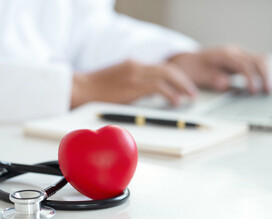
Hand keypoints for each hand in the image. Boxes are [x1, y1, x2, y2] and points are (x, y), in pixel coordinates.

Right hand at [71, 60, 197, 107]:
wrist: (80, 88)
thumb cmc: (95, 89)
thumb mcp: (117, 81)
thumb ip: (133, 84)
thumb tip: (147, 94)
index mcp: (133, 64)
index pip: (161, 67)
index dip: (176, 76)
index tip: (183, 86)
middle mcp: (136, 66)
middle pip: (168, 68)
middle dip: (183, 80)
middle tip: (192, 92)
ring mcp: (135, 74)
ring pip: (167, 74)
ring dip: (182, 85)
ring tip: (189, 96)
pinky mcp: (133, 86)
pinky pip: (158, 87)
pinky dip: (170, 93)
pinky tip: (175, 101)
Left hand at [169, 45, 269, 93]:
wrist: (186, 59)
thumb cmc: (190, 68)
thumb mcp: (197, 75)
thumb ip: (211, 78)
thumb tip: (226, 83)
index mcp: (223, 55)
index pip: (243, 64)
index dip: (251, 78)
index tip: (253, 91)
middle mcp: (233, 51)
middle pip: (257, 59)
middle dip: (264, 75)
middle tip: (267, 91)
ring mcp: (238, 54)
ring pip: (260, 59)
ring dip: (266, 73)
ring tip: (268, 90)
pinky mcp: (239, 60)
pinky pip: (255, 63)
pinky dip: (261, 73)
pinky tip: (262, 85)